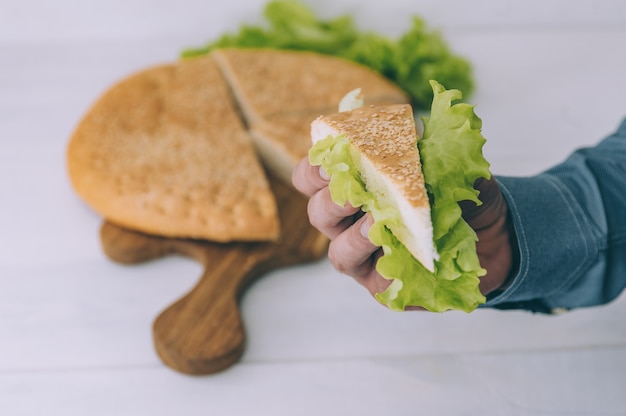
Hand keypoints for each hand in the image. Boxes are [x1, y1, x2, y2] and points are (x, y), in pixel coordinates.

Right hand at [291, 157, 514, 307]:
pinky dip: (380, 262)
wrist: (494, 236)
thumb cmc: (457, 195)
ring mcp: (364, 256)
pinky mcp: (381, 283)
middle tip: (354, 191)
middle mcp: (349, 223)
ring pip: (338, 250)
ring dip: (354, 235)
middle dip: (331, 201)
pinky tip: (396, 248)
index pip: (312, 178)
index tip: (332, 160)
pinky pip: (370, 276)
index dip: (314, 169)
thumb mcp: (445, 166)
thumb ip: (424, 150)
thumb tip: (410, 134)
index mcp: (352, 188)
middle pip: (318, 212)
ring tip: (377, 222)